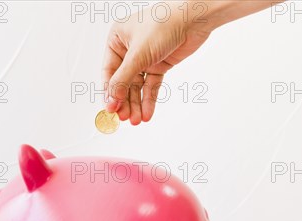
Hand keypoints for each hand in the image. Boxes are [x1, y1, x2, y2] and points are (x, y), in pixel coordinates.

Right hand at [102, 3, 212, 124]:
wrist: (192, 20)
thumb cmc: (163, 25)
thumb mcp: (138, 54)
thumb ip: (124, 78)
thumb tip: (112, 98)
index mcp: (117, 40)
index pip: (109, 72)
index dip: (110, 92)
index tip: (111, 109)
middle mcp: (129, 50)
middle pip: (123, 82)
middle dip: (124, 101)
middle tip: (125, 117)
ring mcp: (145, 59)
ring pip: (137, 87)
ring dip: (137, 104)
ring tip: (136, 119)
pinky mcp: (159, 65)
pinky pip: (151, 86)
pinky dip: (149, 100)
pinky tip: (147, 113)